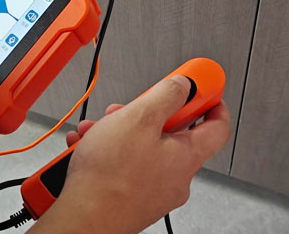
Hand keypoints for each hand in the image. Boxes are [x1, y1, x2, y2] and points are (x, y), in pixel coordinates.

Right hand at [30, 75, 230, 233]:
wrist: (84, 216)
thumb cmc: (110, 176)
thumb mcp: (139, 117)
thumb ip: (165, 95)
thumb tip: (183, 85)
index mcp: (186, 156)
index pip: (217, 126)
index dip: (211, 101)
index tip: (201, 87)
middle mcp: (175, 176)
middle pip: (169, 133)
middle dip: (143, 115)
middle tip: (127, 109)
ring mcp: (152, 189)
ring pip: (141, 148)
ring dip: (117, 132)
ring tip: (96, 131)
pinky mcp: (130, 197)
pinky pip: (124, 166)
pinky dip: (106, 153)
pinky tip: (87, 148)